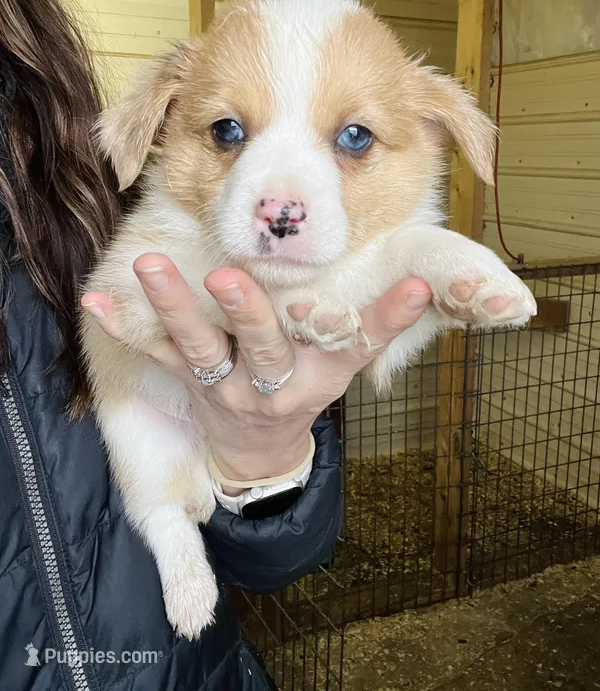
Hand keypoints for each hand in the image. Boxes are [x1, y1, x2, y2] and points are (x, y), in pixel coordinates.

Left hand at [81, 254, 430, 491]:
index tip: (418, 285)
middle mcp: (274, 385)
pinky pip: (155, 355)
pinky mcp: (190, 384)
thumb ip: (373, 323)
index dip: (389, 317)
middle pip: (264, 347)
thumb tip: (424, 279)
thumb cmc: (306, 388)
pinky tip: (94, 301)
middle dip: (245, 312)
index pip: (360, 344)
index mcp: (321, 376)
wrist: (260, 452)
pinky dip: (125, 327)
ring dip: (173, 306)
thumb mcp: (342, 364)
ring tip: (150, 266)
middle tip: (227, 278)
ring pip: (199, 348)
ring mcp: (225, 387)